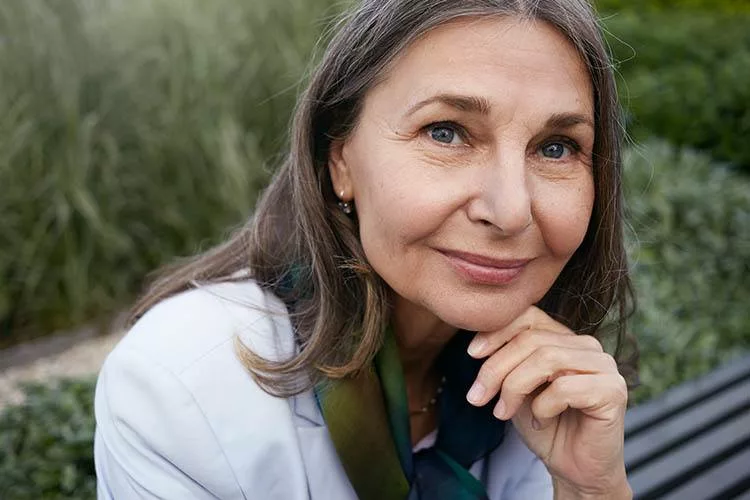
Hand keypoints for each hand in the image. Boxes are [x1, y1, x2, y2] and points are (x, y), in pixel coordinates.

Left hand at [465, 306, 630, 497]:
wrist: (573, 469)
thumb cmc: (545, 425)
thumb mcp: (515, 386)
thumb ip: (505, 360)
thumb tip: (476, 344)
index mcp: (565, 338)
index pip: (529, 316)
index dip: (496, 332)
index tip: (472, 354)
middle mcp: (588, 345)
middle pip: (532, 340)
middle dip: (496, 368)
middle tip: (477, 396)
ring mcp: (604, 366)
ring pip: (546, 359)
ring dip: (514, 387)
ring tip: (502, 412)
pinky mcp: (613, 391)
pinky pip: (564, 388)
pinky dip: (542, 406)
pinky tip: (541, 420)